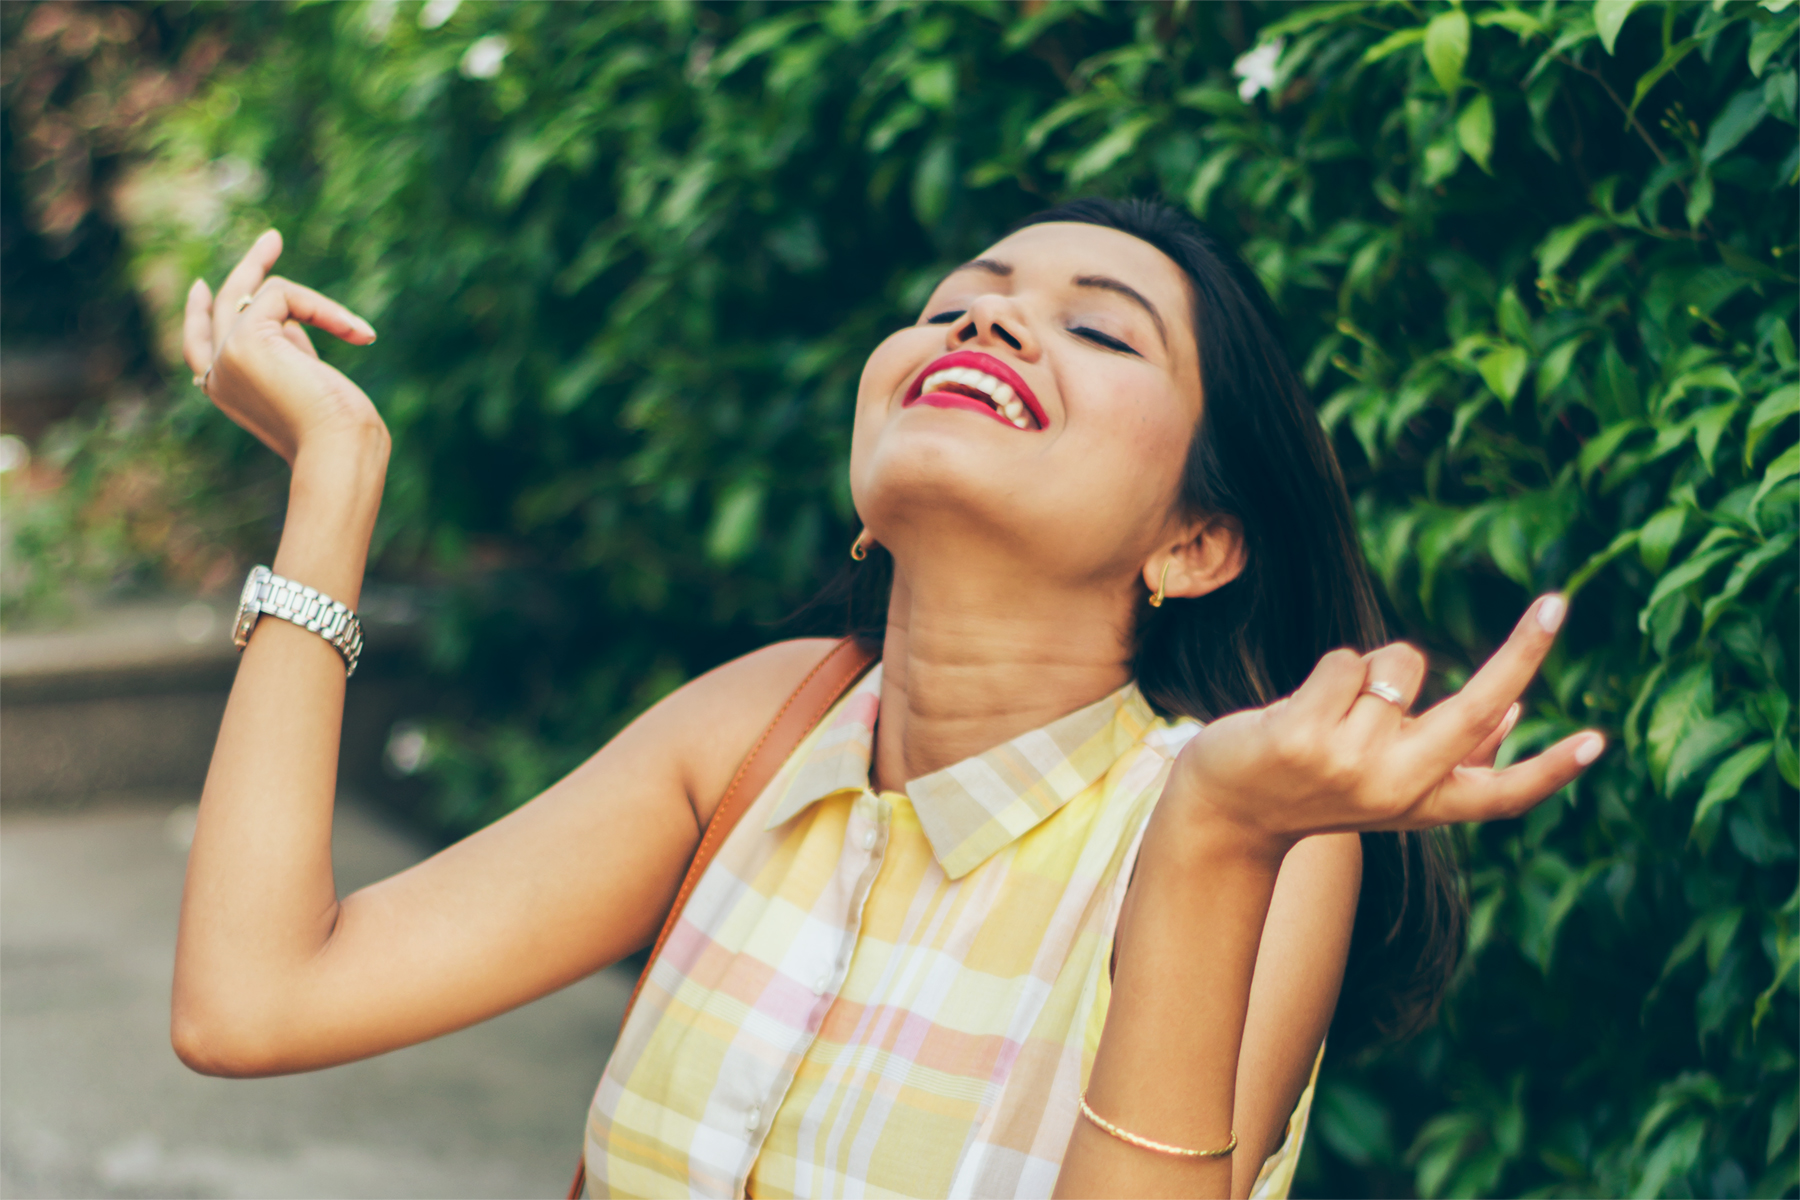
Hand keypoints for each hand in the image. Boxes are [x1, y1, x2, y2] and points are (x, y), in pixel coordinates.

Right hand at [183, 230, 382, 464]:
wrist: (339, 451)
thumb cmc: (337, 431)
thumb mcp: (306, 384)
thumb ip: (289, 352)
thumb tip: (291, 321)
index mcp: (225, 390)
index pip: (197, 344)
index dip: (197, 312)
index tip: (199, 285)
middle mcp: (215, 375)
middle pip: (221, 307)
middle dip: (249, 269)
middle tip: (272, 239)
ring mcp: (225, 355)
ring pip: (261, 294)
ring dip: (319, 307)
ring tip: (359, 333)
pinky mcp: (244, 338)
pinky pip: (283, 293)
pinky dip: (324, 309)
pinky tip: (358, 337)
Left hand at [1166, 594, 1602, 852]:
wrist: (1223, 812)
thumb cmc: (1307, 784)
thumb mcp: (1380, 785)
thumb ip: (1445, 755)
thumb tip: (1514, 714)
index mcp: (1420, 805)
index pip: (1500, 796)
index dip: (1551, 770)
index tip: (1598, 741)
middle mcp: (1393, 789)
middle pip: (1476, 712)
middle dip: (1522, 653)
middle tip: (1556, 605)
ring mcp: (1349, 764)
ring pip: (1397, 665)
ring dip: (1369, 668)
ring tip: (1329, 710)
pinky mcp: (1304, 737)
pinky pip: (1347, 661)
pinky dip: (1332, 669)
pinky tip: (1302, 706)